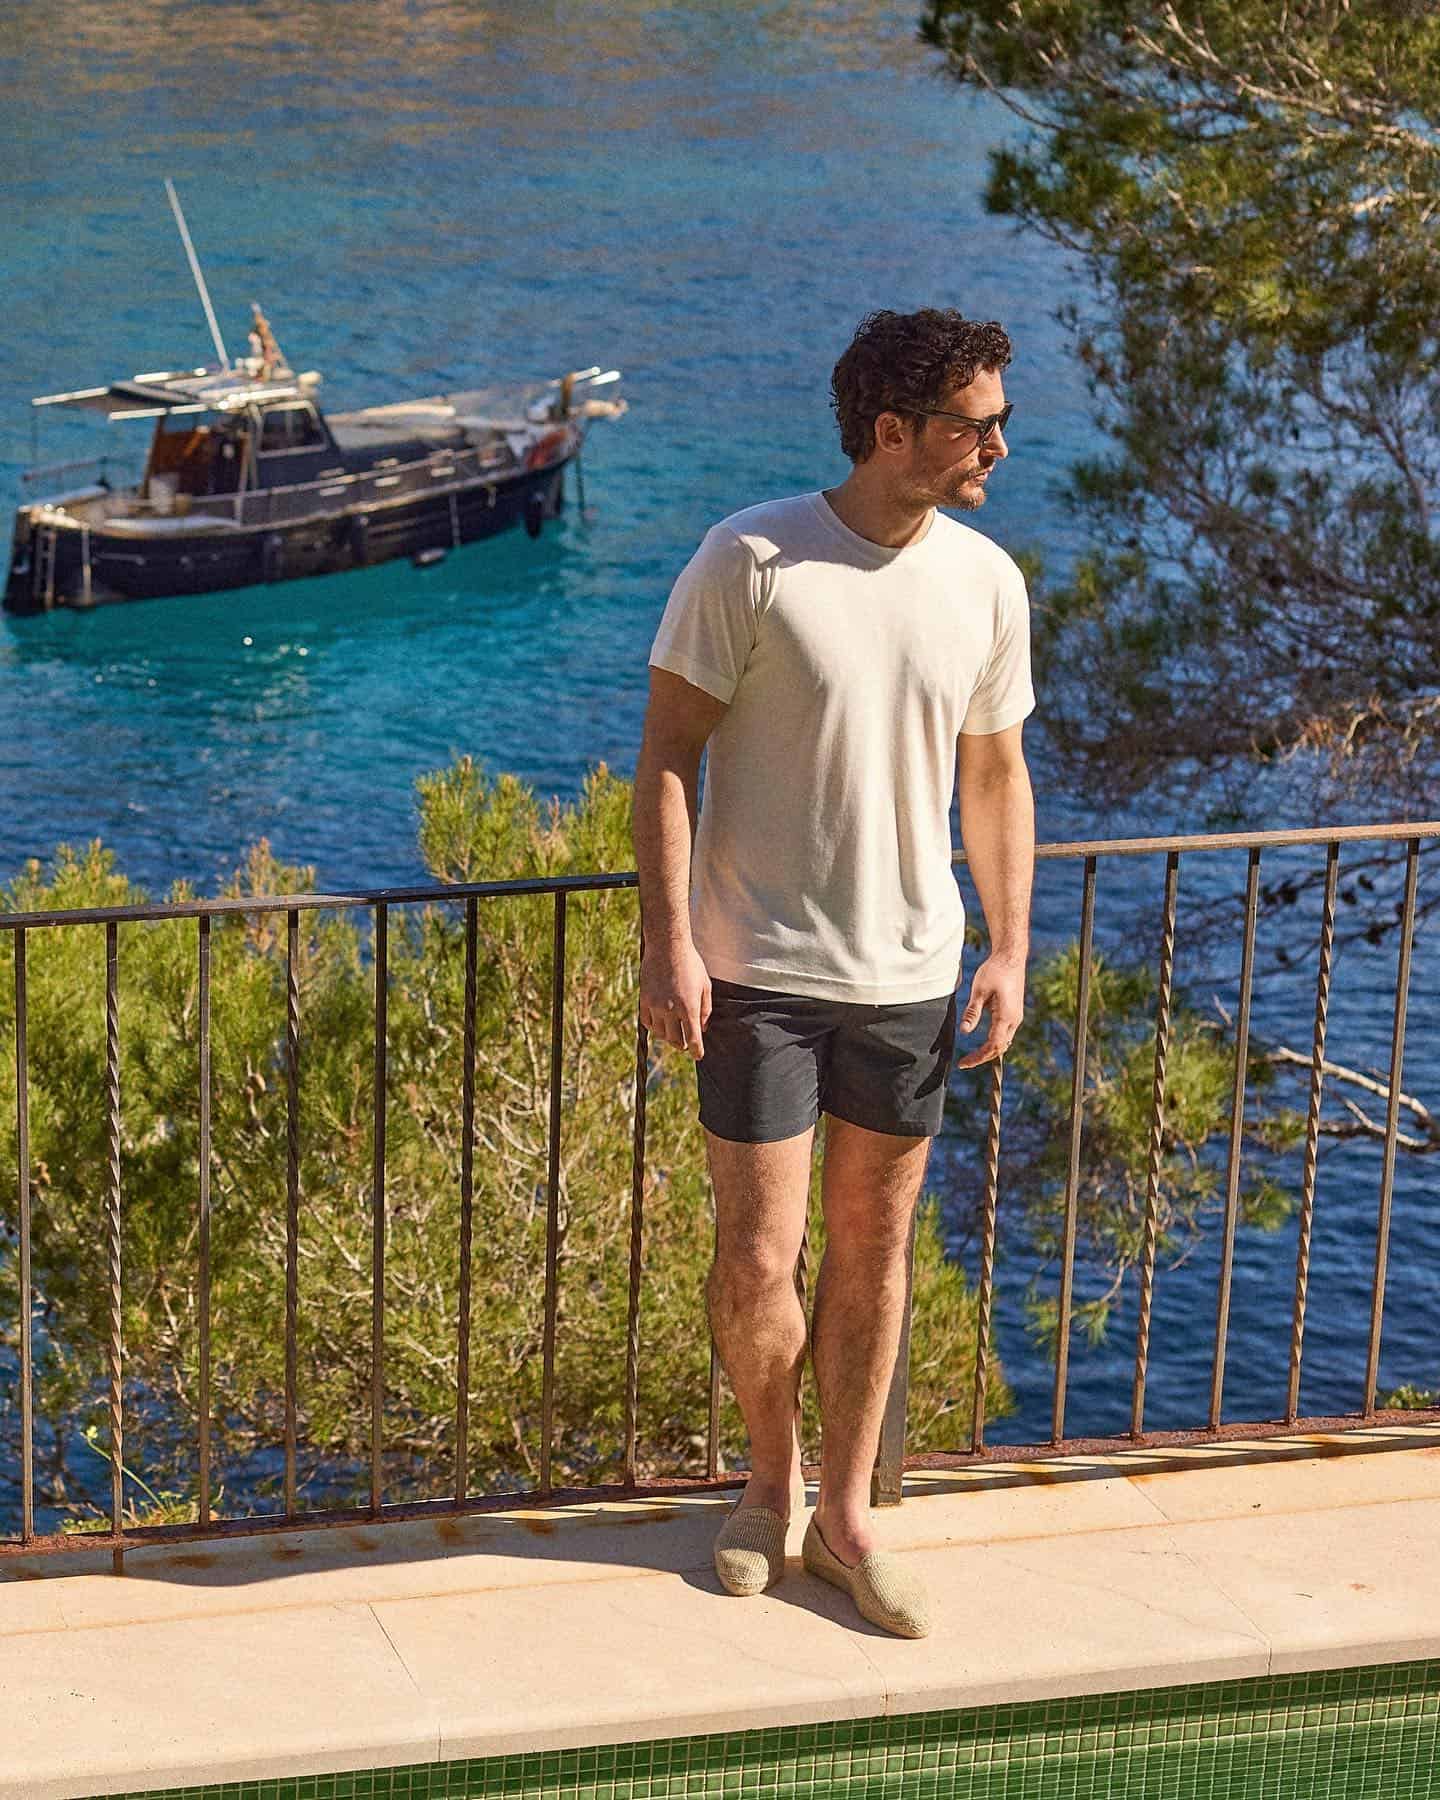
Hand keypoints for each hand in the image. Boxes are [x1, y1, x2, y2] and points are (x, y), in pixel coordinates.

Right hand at [639, 940, 711, 1059]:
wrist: (667, 947)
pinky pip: (648, 1022)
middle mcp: (671, 1009)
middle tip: (685, 1045)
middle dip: (682, 1045)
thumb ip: (705, 1009)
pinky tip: (659, 1025)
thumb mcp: (705, 985)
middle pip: (675, 1040)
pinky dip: (654, 1028)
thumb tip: (703, 1028)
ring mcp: (656, 1005)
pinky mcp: (644, 1000)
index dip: (696, 1051)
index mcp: (689, 1007)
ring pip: (660, 1033)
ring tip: (673, 1035)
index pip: (693, 1039)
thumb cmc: (690, 964)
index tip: (698, 1055)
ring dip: (668, 1037)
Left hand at [953, 954, 1024, 1067]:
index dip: (978, 1057)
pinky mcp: (1014, 1012)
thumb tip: (965, 1032)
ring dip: (989, 1050)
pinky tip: (983, 1044)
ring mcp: (1016, 1016)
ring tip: (972, 1056)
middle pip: (999, 1047)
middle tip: (964, 1062)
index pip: (993, 1046)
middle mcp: (1015, 1020)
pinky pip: (1005, 1033)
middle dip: (982, 1057)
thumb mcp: (980, 991)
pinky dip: (994, 1041)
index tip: (963, 1063)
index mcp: (1007, 1016)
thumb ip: (972, 1012)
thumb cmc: (995, 971)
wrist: (1011, 957)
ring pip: (1004, 1041)